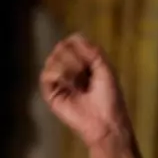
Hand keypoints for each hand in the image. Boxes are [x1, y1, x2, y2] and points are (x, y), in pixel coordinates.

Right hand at [39, 34, 132, 148]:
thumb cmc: (110, 99)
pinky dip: (57, 74)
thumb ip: (93, 52)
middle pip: (61, 48)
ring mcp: (60, 81)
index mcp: (86, 65)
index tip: (88, 53)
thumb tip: (77, 36)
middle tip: (83, 66)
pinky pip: (46, 75)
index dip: (77, 44)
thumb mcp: (106, 70)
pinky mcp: (51, 93)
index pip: (73, 44)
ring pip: (52, 59)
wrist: (105, 122)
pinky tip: (67, 81)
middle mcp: (71, 70)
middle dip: (72, 54)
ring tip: (77, 76)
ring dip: (66, 64)